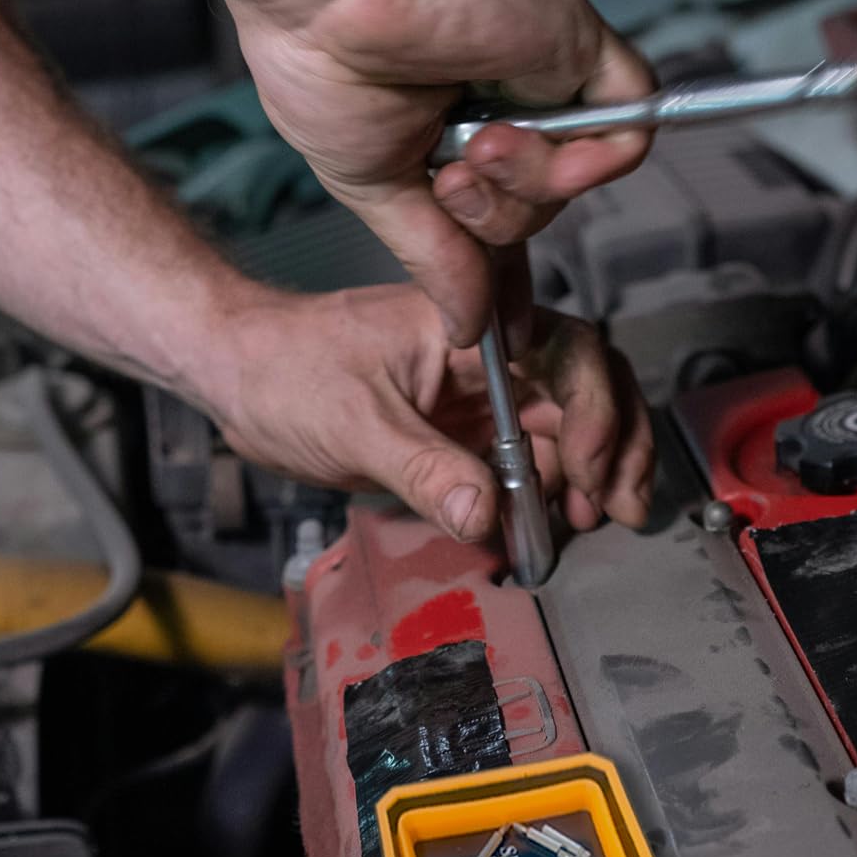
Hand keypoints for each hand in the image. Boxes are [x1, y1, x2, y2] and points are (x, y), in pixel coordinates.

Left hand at [206, 285, 652, 542]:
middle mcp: (486, 360)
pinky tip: (549, 527)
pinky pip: (522, 462)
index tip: (590, 469)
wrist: (236, 376)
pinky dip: (545, 494)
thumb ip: (422, 469)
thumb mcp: (353, 422)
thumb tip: (485, 516)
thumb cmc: (284, 370)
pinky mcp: (460, 436)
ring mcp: (477, 399)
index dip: (597, 410)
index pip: (569, 354)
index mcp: (470, 329)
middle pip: (584, 392)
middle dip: (615, 449)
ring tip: (591, 523)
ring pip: (563, 431)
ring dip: (589, 476)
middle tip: (619, 509)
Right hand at [230, 0, 654, 346]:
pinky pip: (627, 131)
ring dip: (521, 184)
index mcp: (444, 147)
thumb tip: (466, 327)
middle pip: (535, 213)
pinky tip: (525, 137)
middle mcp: (500, 114)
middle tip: (446, 180)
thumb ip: (433, 256)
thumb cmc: (324, 71)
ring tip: (472, 143)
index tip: (507, 335)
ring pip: (574, 182)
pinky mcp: (582, 50)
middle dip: (491, 218)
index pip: (497, 225)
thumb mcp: (377, 191)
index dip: (505, 281)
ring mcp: (543, 85)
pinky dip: (587, 156)